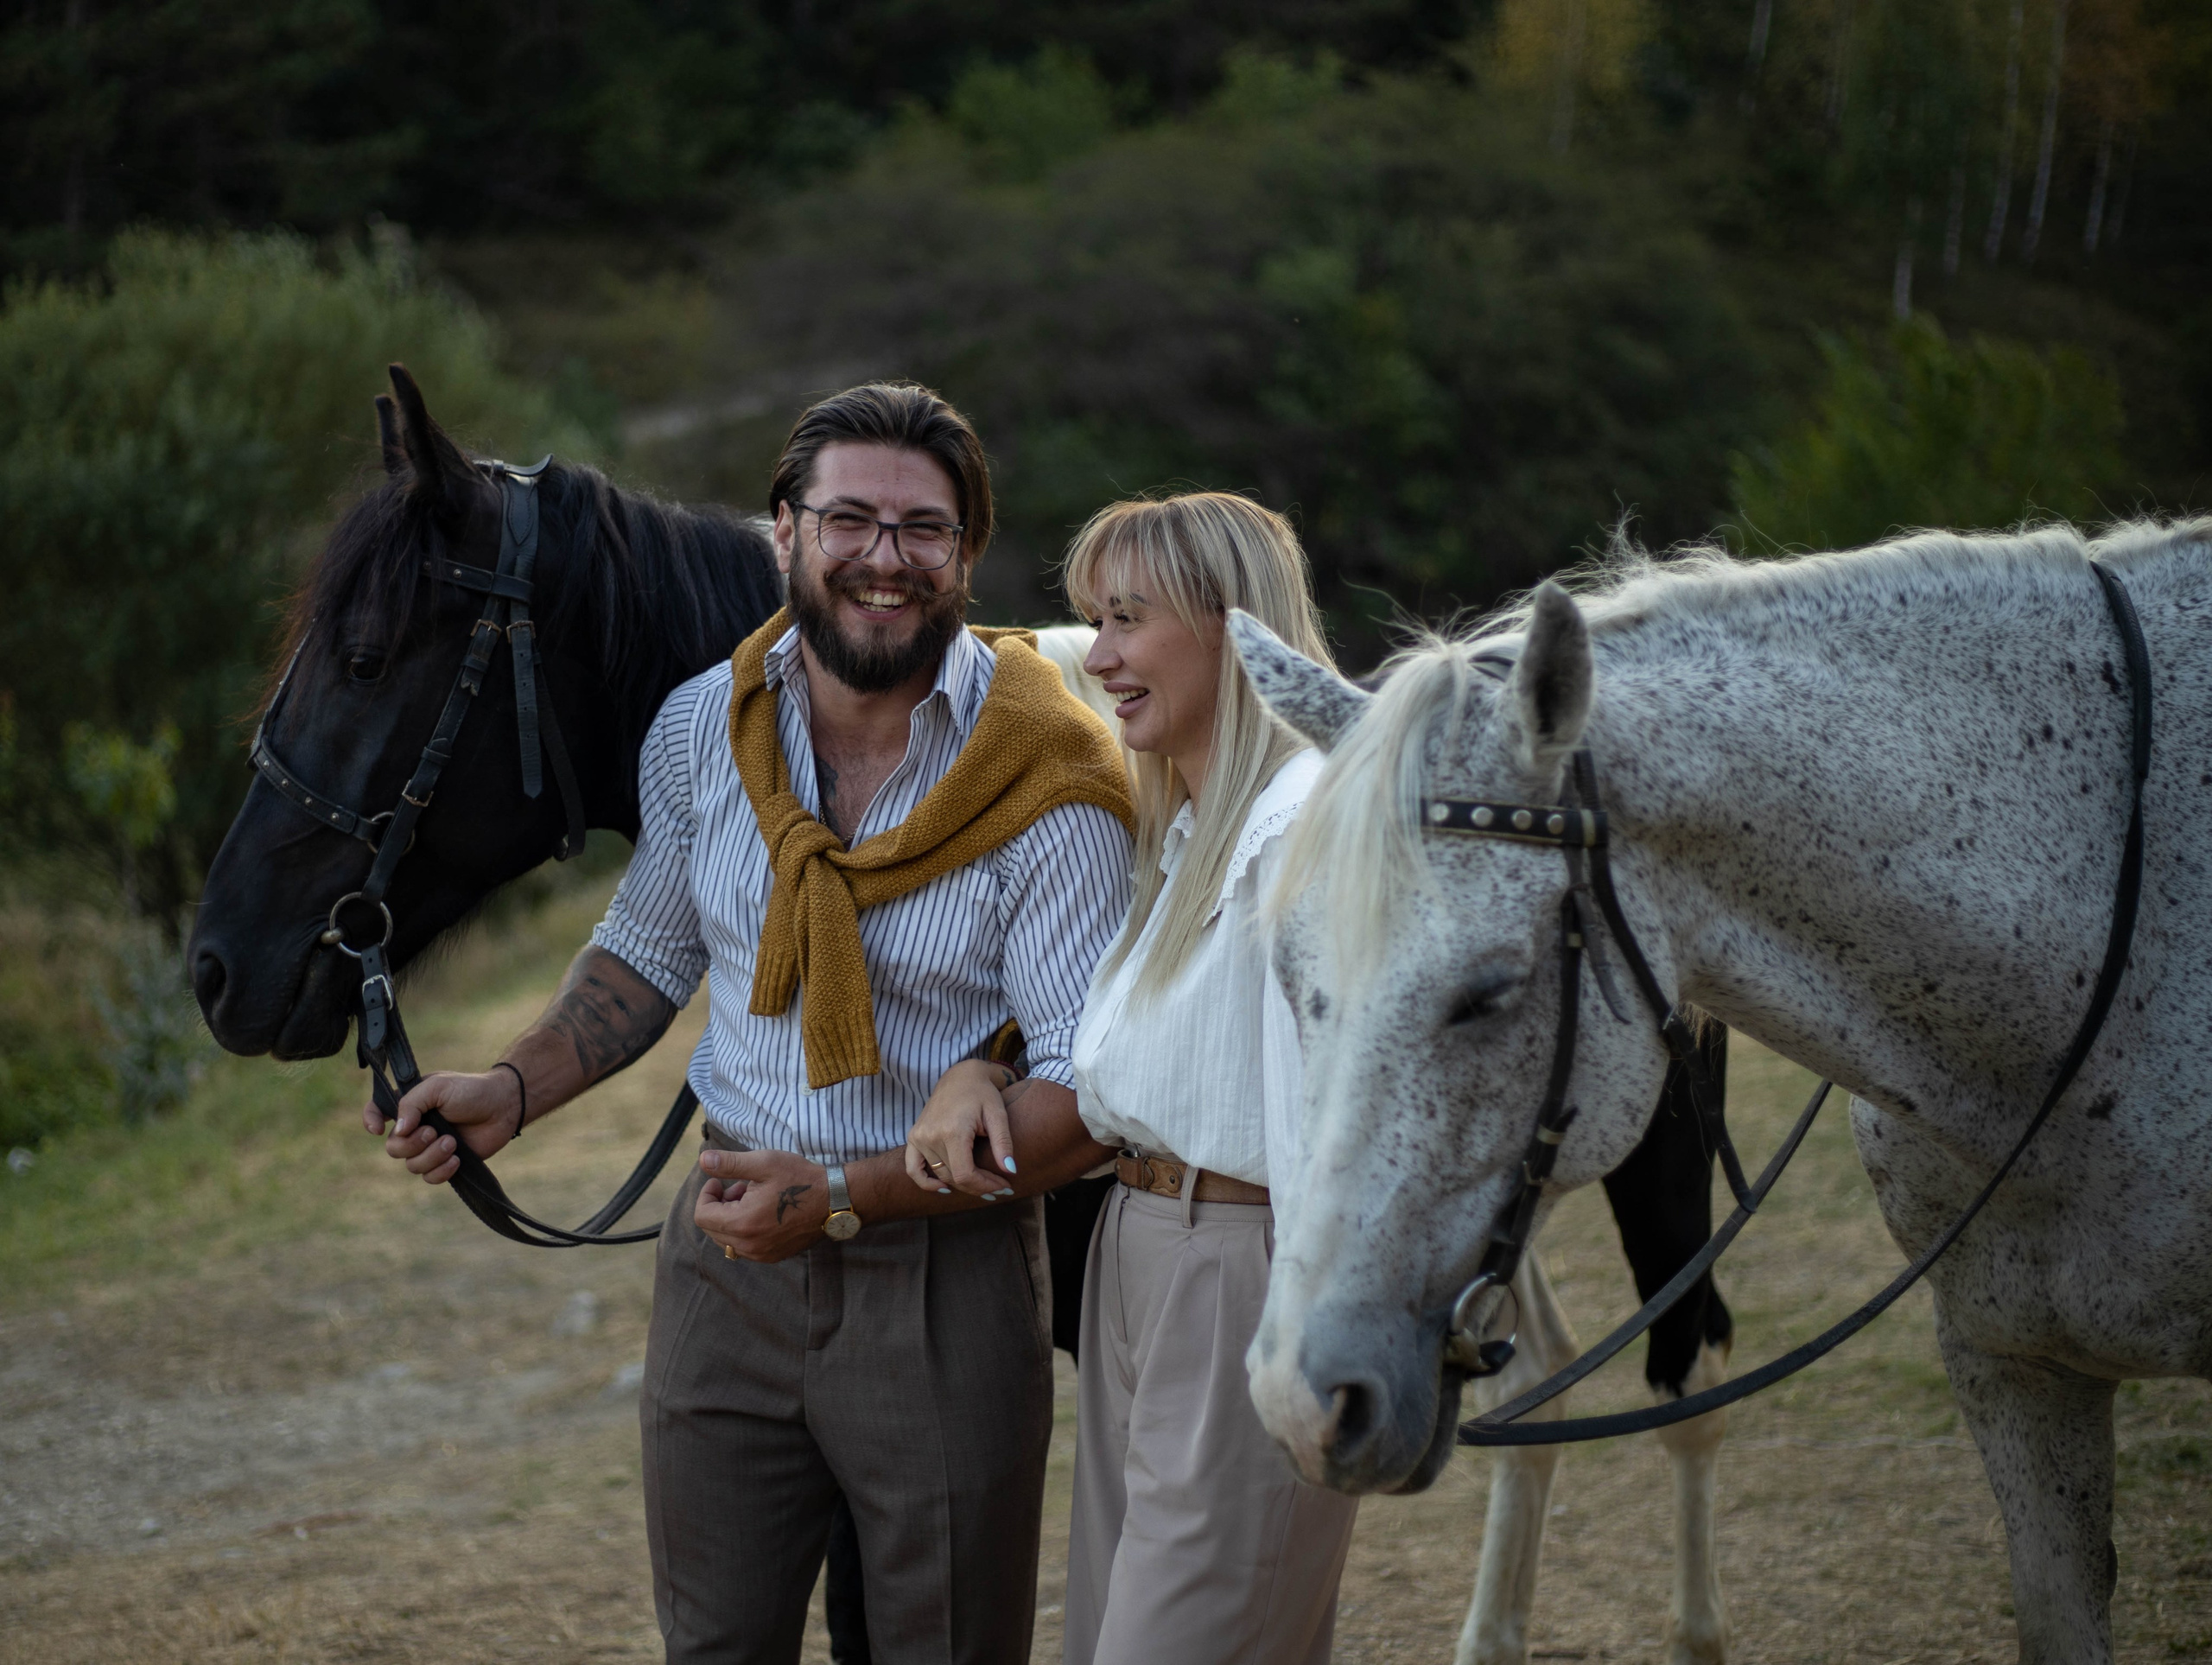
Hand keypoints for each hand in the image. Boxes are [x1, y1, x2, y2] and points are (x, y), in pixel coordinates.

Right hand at [363, 1067, 524, 1185]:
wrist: (503, 1107)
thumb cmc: (471, 1090)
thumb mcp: (437, 1087)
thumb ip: (411, 1104)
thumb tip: (395, 1131)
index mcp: (410, 1104)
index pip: (376, 1111)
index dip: (370, 1120)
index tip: (378, 1129)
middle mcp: (416, 1126)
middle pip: (393, 1148)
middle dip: (412, 1144)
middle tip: (435, 1132)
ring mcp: (430, 1146)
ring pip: (412, 1166)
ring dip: (431, 1156)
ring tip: (452, 1143)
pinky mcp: (446, 1162)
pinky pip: (430, 1178)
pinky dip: (441, 1171)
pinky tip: (457, 1159)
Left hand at [697, 1148, 828, 1262]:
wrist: (835, 1200)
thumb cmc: (800, 1179)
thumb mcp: (764, 1163)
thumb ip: (730, 1163)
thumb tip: (704, 1161)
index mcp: (742, 1223)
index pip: (702, 1216)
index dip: (706, 1195)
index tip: (719, 1181)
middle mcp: (749, 1246)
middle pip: (712, 1230)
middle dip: (719, 1207)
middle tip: (740, 1187)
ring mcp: (762, 1254)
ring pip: (728, 1240)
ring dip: (731, 1219)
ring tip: (752, 1198)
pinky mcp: (773, 1256)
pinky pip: (745, 1247)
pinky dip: (745, 1230)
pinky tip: (763, 1212)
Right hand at [904, 1059, 1017, 1199]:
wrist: (960, 1076)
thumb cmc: (982, 1093)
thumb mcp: (998, 1115)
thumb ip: (1003, 1143)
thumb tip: (1011, 1171)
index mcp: (952, 1131)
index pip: (965, 1175)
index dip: (985, 1186)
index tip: (1004, 1185)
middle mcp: (931, 1136)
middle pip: (954, 1178)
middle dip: (980, 1186)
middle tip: (1000, 1186)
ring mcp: (919, 1137)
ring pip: (940, 1175)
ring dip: (962, 1184)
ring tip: (983, 1184)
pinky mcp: (914, 1137)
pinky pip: (913, 1168)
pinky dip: (926, 1182)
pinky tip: (944, 1188)